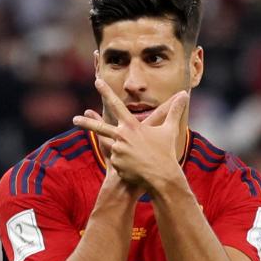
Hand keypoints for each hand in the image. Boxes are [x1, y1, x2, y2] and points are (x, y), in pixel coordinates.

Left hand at [73, 79, 188, 187]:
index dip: (106, 92)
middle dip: (86, 122)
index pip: (116, 105)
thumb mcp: (170, 130)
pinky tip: (137, 170)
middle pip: (99, 127)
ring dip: (124, 154)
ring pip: (115, 149)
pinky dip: (126, 164)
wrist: (162, 177)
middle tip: (74, 119)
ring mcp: (116, 152)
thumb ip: (174, 111)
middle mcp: (121, 137)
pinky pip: (118, 163)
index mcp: (131, 126)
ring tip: (138, 159)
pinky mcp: (116, 165)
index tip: (97, 82)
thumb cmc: (166, 152)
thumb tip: (185, 94)